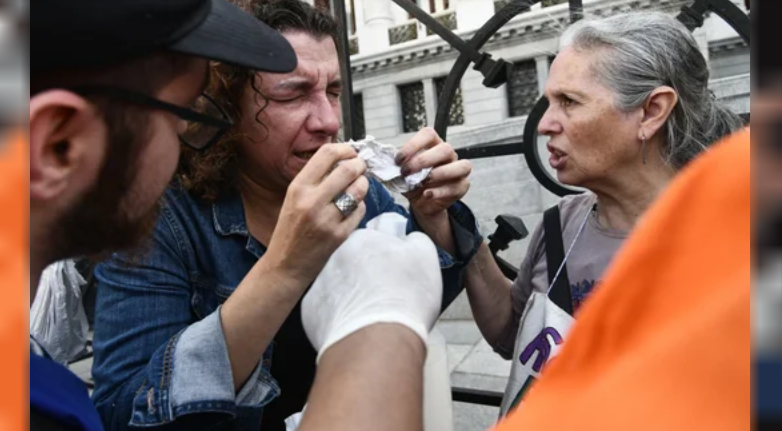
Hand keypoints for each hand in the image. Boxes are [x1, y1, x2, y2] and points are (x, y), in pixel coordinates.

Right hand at [265, 144, 368, 285]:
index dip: (345, 149)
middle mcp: (311, 201)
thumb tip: (344, 159)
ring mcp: (326, 219)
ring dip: (363, 185)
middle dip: (360, 165)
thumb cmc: (290, 229)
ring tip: (358, 188)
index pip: (327, 154)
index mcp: (298, 187)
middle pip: (348, 169)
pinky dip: (360, 207)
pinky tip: (351, 210)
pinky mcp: (339, 235)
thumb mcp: (294, 198)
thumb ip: (315, 180)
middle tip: (361, 168)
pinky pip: (360, 211)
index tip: (351, 152)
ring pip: (359, 189)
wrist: (284, 265)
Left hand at [302, 215, 442, 360]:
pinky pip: (328, 306)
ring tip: (372, 309)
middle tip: (385, 289)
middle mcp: (337, 256)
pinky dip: (339, 313)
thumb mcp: (425, 257)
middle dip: (368, 269)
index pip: (377, 232)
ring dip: (352, 290)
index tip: (395, 262)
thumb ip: (416, 240)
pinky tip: (356, 322)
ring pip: (340, 282)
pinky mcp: (311, 309)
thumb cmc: (404, 301)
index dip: (390, 247)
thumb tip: (410, 239)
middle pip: (356, 257)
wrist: (377, 343)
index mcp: (364, 239)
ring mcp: (320, 283)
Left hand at [397, 128, 471, 217]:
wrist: (422, 203)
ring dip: (440, 173)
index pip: (428, 134)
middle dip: (424, 160)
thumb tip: (377, 163)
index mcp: (433, 145)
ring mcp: (458, 170)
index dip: (413, 145)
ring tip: (423, 181)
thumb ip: (393, 167)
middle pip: (445, 148)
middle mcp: (448, 155)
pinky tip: (427, 194)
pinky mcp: (462, 186)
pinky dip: (440, 191)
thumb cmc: (413, 182)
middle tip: (407, 172)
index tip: (398, 160)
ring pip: (461, 166)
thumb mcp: (401, 174)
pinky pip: (457, 187)